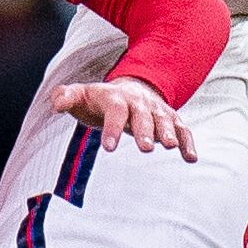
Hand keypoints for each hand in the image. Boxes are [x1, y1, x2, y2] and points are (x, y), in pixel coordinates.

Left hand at [51, 77, 198, 161]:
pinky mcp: (171, 120)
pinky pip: (183, 130)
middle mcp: (140, 103)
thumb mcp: (81, 95)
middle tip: (146, 148)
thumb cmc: (99, 100)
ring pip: (165, 121)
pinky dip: (188, 142)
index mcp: (116, 98)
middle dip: (144, 131)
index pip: (115, 111)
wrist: (130, 89)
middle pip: (143, 116)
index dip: (112, 128)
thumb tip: (56, 103)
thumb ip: (66, 97)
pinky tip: (191, 158)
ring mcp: (157, 111)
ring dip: (168, 133)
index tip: (109, 148)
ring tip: (169, 147)